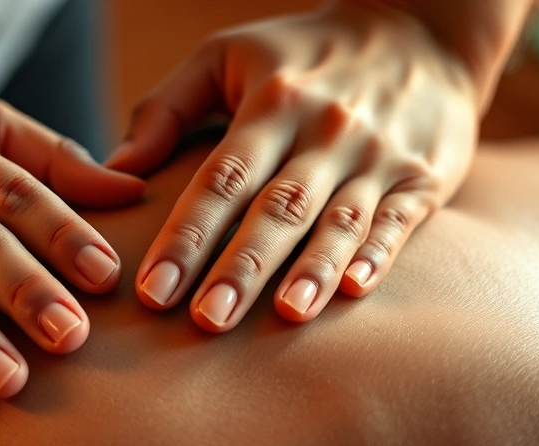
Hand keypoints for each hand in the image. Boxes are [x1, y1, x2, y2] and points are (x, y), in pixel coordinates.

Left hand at [108, 3, 478, 330]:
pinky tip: (355, 289)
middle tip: (206, 322)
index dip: (186, 236)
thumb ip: (167, 109)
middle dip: (241, 267)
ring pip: (340, 219)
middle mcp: (326, 130)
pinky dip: (379, 254)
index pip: (222, 178)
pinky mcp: (423, 176)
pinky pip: (399, 219)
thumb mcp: (226, 55)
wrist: (418, 29)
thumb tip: (115, 170)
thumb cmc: (301, 54)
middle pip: (278, 207)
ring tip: (286, 316)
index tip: (152, 290)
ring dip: (312, 269)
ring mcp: (378, 155)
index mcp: (272, 102)